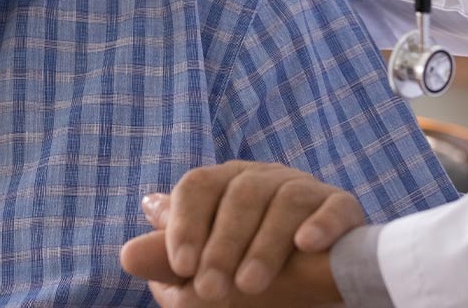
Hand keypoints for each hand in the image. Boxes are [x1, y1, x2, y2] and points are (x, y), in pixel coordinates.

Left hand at [121, 161, 364, 301]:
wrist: (313, 282)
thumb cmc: (248, 273)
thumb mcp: (205, 270)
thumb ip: (170, 260)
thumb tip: (126, 254)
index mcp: (224, 185)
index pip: (198, 186)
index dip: (186, 223)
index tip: (180, 265)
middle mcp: (262, 178)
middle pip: (239, 194)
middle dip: (223, 243)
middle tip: (212, 288)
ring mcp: (304, 189)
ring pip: (283, 201)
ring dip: (264, 244)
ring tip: (250, 284)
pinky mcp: (342, 206)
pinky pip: (334, 206)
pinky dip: (321, 223)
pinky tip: (307, 245)